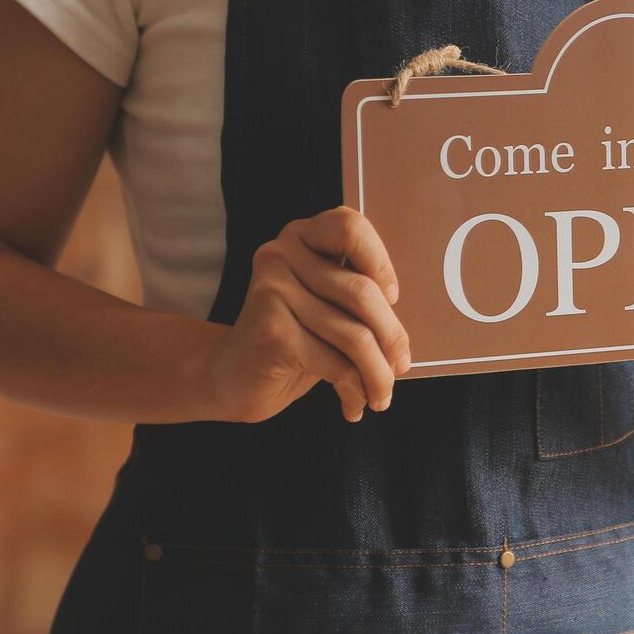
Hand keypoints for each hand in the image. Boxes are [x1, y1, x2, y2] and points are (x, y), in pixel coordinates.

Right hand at [207, 207, 409, 422]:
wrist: (233, 377)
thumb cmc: (293, 341)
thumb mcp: (328, 309)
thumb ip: (358, 300)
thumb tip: (401, 338)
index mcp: (301, 237)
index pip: (351, 228)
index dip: (380, 263)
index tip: (391, 299)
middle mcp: (281, 255)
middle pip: (362, 292)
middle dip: (392, 338)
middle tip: (400, 367)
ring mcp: (273, 290)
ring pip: (355, 335)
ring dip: (378, 376)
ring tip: (381, 397)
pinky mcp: (272, 330)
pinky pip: (336, 364)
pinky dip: (354, 391)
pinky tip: (353, 405)